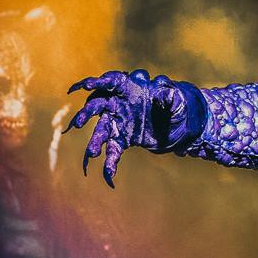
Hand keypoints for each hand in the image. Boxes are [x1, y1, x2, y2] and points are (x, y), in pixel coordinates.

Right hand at [65, 70, 200, 186]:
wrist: (180, 125)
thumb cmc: (177, 106)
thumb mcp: (178, 101)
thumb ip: (171, 98)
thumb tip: (168, 95)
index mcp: (130, 89)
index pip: (111, 82)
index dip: (97, 83)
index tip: (84, 86)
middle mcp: (119, 104)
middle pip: (97, 106)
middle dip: (86, 114)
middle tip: (78, 123)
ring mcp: (119, 122)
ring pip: (102, 130)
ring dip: (95, 142)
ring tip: (92, 153)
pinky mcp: (123, 138)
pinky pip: (113, 150)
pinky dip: (110, 162)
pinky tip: (109, 175)